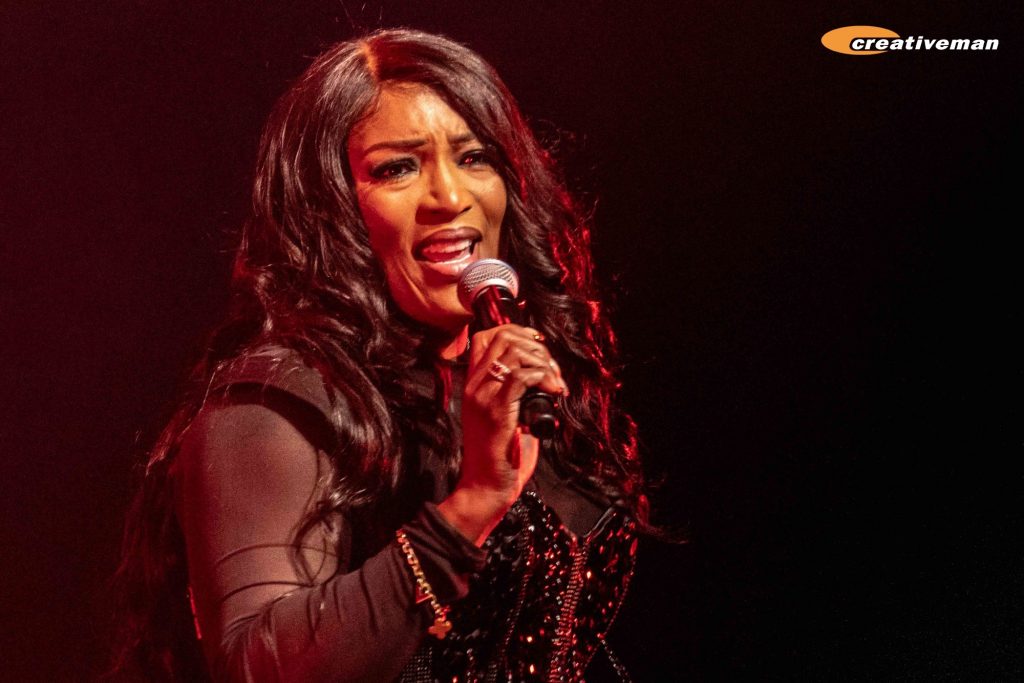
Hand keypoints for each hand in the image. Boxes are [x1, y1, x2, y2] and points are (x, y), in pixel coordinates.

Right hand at [438, 325, 567, 543]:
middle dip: (536, 346)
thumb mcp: (505, 415)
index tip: (538, 346)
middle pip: (502, 337)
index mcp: (473, 384)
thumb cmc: (500, 454)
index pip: (484, 336)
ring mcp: (483, 396)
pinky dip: (544, 378)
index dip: (515, 331)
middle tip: (553, 371)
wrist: (486, 485)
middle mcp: (474, 385)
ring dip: (543, 362)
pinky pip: (522, 377)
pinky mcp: (497, 411)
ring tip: (555, 383)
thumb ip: (515, 392)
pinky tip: (554, 392)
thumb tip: (544, 374)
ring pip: (514, 352)